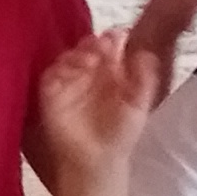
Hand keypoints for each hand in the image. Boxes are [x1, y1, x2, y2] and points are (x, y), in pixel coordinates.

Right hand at [34, 32, 163, 176]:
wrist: (97, 160)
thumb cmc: (121, 133)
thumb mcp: (139, 105)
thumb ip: (144, 80)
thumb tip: (146, 52)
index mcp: (110, 71)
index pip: (110, 47)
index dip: (113, 39)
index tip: (118, 35)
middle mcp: (88, 72)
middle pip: (88, 47)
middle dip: (95, 42)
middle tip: (103, 42)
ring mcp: (68, 80)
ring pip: (69, 57)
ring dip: (78, 53)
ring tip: (91, 57)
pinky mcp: (50, 92)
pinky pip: (50, 74)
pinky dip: (59, 68)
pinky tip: (70, 70)